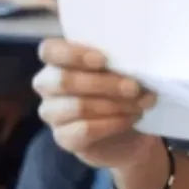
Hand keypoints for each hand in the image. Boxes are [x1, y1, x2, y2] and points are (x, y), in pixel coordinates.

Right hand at [31, 38, 157, 168]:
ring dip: (115, 105)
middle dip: (105, 84)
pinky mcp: (62, 137)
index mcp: (57, 60)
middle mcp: (47, 85)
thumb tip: (133, 64)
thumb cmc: (120, 91)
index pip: (49, 51)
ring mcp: (51, 113)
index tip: (103, 60)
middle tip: (134, 88)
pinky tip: (130, 119)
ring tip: (140, 105)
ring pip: (78, 106)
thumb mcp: (120, 72)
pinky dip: (113, 123)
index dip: (73, 54)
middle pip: (64, 81)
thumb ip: (118, 63)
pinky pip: (85, 129)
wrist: (127, 132)